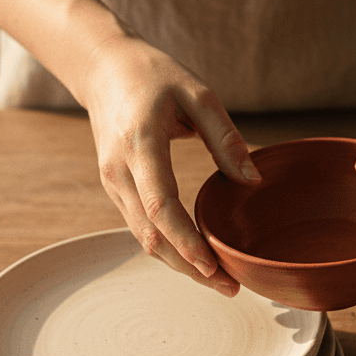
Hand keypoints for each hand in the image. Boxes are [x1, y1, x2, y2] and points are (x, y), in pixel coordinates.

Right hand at [82, 35, 260, 295]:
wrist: (103, 68)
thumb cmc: (154, 75)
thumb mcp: (197, 94)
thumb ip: (225, 138)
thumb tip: (252, 181)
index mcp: (140, 144)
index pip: (159, 205)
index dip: (185, 240)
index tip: (212, 265)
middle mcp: (119, 170)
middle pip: (151, 234)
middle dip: (188, 267)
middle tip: (229, 287)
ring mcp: (113, 182)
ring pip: (144, 238)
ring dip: (179, 264)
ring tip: (219, 280)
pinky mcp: (116, 188)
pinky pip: (142, 227)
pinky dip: (169, 248)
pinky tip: (197, 258)